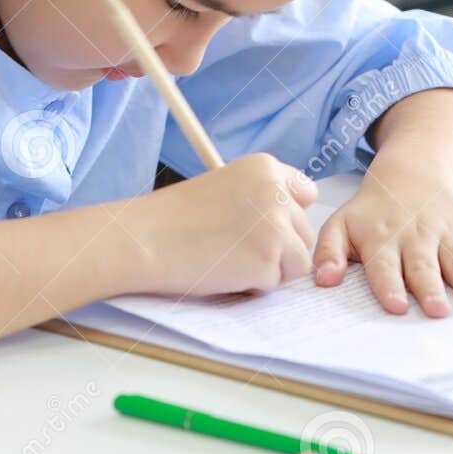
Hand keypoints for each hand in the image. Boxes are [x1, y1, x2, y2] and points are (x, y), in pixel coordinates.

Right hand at [136, 153, 317, 297]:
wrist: (146, 238)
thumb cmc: (174, 218)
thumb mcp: (224, 186)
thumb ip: (259, 197)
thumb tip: (288, 225)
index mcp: (265, 167)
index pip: (306, 193)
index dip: (288, 216)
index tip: (266, 226)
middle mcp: (276, 192)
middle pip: (305, 232)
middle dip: (280, 248)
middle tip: (238, 250)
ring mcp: (275, 227)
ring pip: (298, 261)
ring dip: (271, 268)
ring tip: (231, 261)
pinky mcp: (268, 260)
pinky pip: (275, 283)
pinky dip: (254, 285)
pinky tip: (224, 272)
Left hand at [313, 156, 452, 316]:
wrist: (411, 175)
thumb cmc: (372, 211)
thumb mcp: (341, 224)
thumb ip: (328, 252)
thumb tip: (322, 280)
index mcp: (380, 238)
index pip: (384, 265)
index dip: (389, 285)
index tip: (396, 306)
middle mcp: (414, 235)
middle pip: (423, 265)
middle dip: (431, 288)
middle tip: (438, 310)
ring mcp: (444, 230)